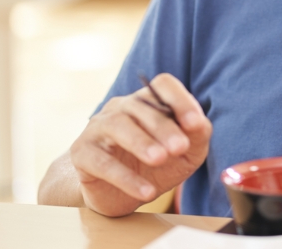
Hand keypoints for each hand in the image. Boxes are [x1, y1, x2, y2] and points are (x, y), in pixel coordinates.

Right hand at [68, 74, 211, 216]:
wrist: (120, 196)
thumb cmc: (157, 168)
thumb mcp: (186, 154)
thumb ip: (197, 136)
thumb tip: (199, 123)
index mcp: (148, 102)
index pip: (163, 85)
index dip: (180, 100)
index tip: (195, 123)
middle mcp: (121, 108)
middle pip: (140, 106)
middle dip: (163, 127)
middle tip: (179, 148)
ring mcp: (98, 128)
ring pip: (117, 125)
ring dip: (140, 142)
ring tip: (160, 160)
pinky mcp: (82, 153)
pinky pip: (101, 161)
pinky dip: (124, 177)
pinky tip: (146, 192)